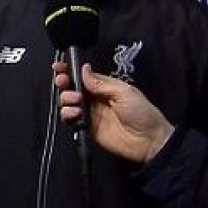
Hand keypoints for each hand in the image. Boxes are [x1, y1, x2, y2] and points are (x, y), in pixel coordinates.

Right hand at [53, 62, 173, 162]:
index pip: (83, 76)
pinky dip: (67, 115)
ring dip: (66, 99)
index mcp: (105, 86)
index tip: (58, 67)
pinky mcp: (86, 127)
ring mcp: (89, 113)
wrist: (148, 141)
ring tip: (76, 102)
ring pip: (68, 102)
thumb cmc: (141, 113)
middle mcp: (94, 98)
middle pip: (72, 87)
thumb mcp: (124, 92)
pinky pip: (70, 119)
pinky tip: (75, 114)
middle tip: (63, 82)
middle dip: (64, 82)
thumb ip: (102, 83)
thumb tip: (84, 69)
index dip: (70, 70)